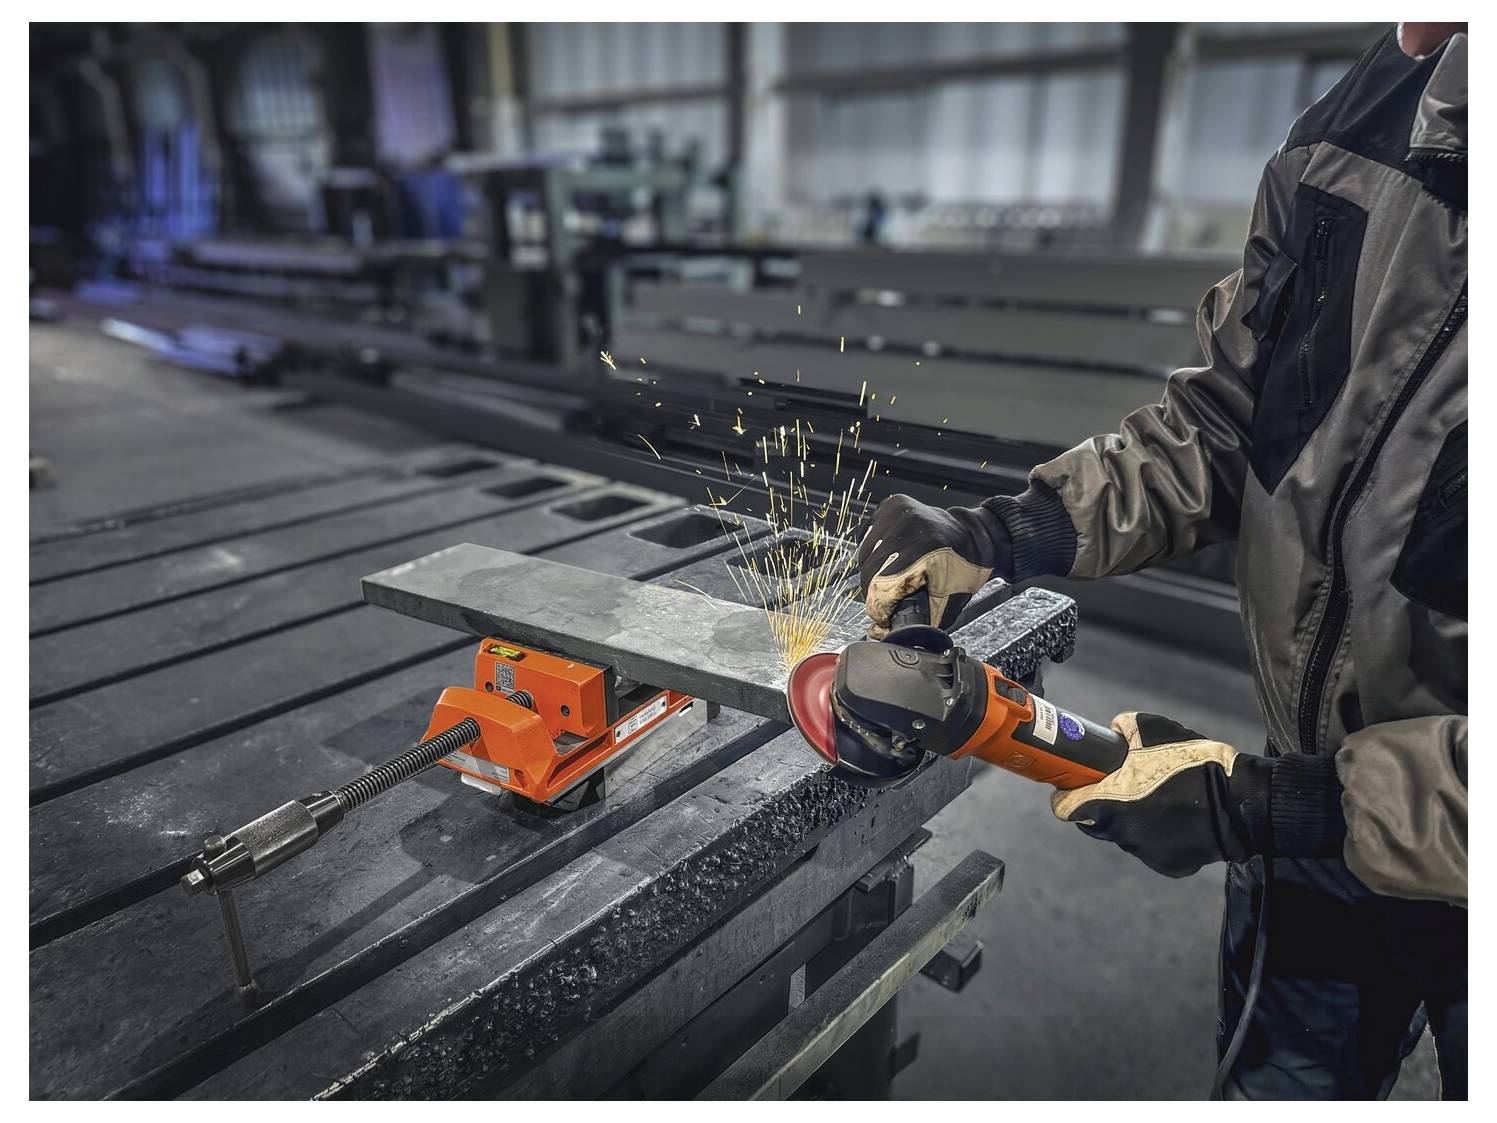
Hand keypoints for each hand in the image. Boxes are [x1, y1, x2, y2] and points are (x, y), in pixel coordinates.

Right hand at [858, 494, 1011, 635]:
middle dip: (877, 594)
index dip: (881, 610)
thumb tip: (880, 632)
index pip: (880, 588)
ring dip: (874, 573)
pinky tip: (894, 556)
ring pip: (864, 557)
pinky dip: (875, 553)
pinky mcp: (890, 506)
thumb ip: (915, 622)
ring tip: (897, 575)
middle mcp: (906, 526)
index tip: (886, 618)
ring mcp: (896, 513)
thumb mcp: (947, 604)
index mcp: (922, 550)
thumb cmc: (964, 568)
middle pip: (869, 574)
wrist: (974, 534)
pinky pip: (868, 539)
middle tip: (895, 599)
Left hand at [1050, 712, 1272, 877]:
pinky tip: (1177, 817)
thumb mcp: (1152, 729)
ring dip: (1132, 819)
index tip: (1077, 785)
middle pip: (1096, 822)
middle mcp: (1122, 835)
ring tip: (1158, 798)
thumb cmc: (1192, 763)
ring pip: (1125, 835)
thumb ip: (1122, 730)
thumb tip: (1112, 732)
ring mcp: (1146, 854)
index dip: (1068, 795)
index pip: (1065, 809)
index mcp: (1110, 804)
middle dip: (1103, 804)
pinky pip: (1152, 847)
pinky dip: (1158, 834)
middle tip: (1124, 786)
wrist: (1241, 801)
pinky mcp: (1170, 866)